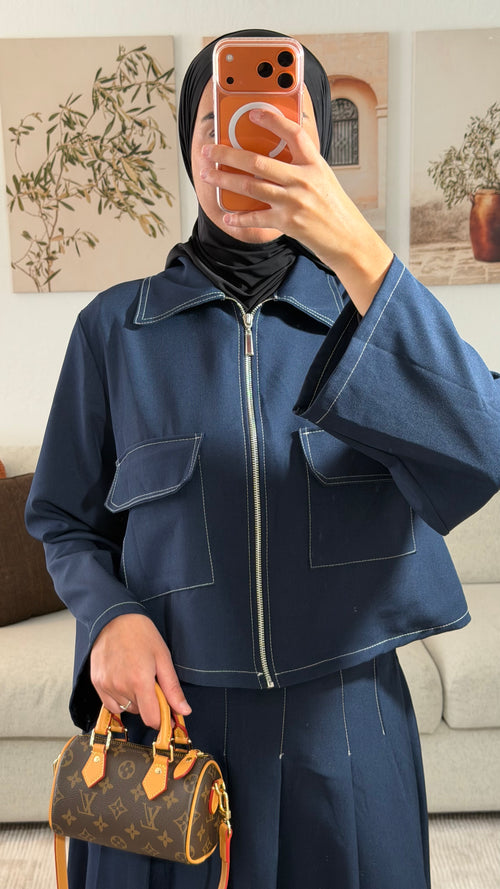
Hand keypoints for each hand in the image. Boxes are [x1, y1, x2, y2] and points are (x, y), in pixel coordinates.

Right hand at [90, 613, 190, 728]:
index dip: (161, 718)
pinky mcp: (96, 682)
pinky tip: (124, 681)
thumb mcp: (163, 658)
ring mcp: (106, 685)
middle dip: (149, 703)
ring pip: (125, 708)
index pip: (151, 718)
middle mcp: (120, 687)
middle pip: (139, 712)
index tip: (166, 712)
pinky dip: (119, 699)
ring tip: (136, 677)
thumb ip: (172, 688)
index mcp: (140, 681)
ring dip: (134, 700)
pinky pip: (110, 703)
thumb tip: (184, 711)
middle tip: (151, 681)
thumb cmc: (141, 634)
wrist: (115, 617)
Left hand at [200, 107, 392, 314]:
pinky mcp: (288, 222)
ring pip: (250, 186)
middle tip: (209, 151)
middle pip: (257, 161)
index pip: (292, 134)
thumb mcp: (324, 179)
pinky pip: (256, 218)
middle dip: (228, 155)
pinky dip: (239, 218)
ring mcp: (294, 201)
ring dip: (225, 180)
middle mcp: (303, 180)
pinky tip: (227, 216)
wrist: (349, 239)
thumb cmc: (335, 210)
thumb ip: (302, 167)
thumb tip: (273, 158)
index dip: (272, 120)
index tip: (253, 113)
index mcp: (314, 164)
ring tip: (209, 176)